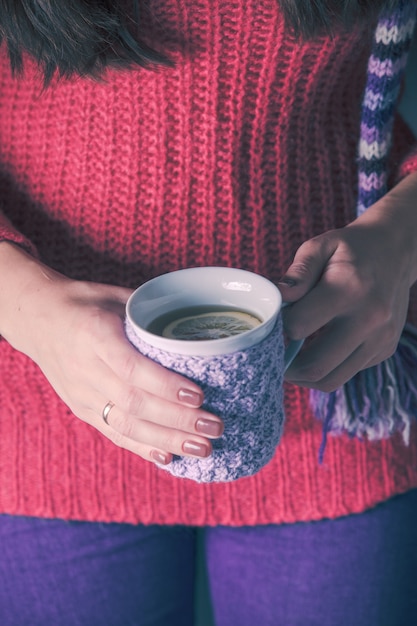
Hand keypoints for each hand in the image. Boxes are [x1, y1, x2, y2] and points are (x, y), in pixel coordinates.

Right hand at [0, 244, 223, 464]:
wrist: (38, 319)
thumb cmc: (84, 303)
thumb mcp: (115, 296)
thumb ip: (149, 315)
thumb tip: (196, 327)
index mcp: (94, 334)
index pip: (131, 367)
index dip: (165, 385)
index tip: (199, 395)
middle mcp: (85, 369)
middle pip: (133, 403)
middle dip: (178, 420)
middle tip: (214, 427)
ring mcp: (82, 393)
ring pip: (125, 425)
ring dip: (167, 440)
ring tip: (202, 449)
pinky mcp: (81, 409)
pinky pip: (113, 433)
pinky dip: (142, 447)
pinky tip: (168, 457)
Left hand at [279, 173, 416, 391]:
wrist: (396, 251)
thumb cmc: (351, 249)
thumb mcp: (320, 246)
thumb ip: (298, 272)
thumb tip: (279, 298)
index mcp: (349, 289)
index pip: (299, 326)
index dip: (279, 325)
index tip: (275, 320)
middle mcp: (370, 319)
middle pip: (316, 365)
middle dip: (286, 366)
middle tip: (273, 356)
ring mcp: (381, 338)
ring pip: (332, 380)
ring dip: (305, 376)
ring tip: (291, 361)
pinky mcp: (385, 350)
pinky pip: (348, 373)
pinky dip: (328, 368)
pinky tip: (319, 349)